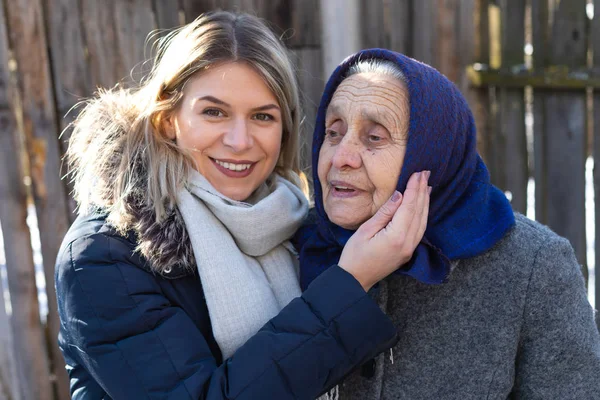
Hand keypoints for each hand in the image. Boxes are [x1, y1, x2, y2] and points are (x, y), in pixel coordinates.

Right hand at [338, 171, 430, 291]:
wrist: (356, 279)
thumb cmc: (355, 255)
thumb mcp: (365, 230)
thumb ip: (385, 212)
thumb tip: (399, 195)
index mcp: (396, 236)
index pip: (409, 207)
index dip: (414, 189)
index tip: (418, 173)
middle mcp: (407, 243)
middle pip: (419, 212)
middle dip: (422, 191)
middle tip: (425, 173)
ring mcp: (410, 248)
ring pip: (422, 221)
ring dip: (425, 202)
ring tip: (426, 185)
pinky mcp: (408, 251)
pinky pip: (420, 229)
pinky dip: (422, 214)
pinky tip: (422, 205)